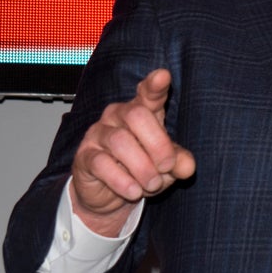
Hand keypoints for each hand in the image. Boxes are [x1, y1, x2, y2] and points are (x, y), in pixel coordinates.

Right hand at [70, 68, 194, 235]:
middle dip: (158, 144)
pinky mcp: (84, 156)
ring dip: (142, 168)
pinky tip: (133, 192)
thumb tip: (187, 167)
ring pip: (121, 142)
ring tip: (152, 184)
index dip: (155, 85)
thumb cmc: (141, 171)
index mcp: (142, 111)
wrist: (109, 196)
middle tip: (167, 167)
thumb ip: (178, 162)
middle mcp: (118, 116)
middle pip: (137, 115)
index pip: (148, 93)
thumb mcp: (166, 168)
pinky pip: (102, 164)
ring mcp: (98, 134)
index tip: (163, 76)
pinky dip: (123, 181)